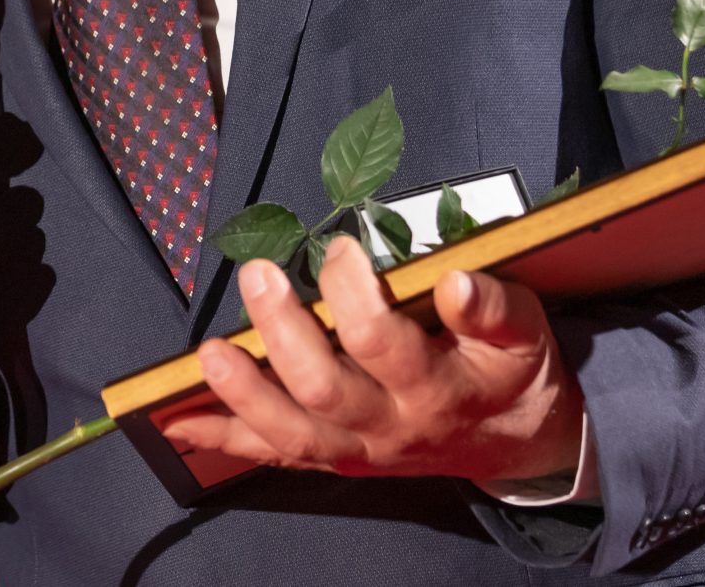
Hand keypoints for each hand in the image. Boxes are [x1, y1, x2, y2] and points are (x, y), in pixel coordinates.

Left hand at [162, 236, 584, 484]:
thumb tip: (457, 281)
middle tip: (260, 274)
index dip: (352, 294)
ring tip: (209, 351)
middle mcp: (392, 424)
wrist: (516, 442)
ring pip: (293, 431)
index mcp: (439, 387)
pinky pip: (276, 453)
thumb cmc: (512, 371)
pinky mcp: (338, 457)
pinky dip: (227, 435)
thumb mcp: (524, 333)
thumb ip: (494, 308)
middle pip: (325, 387)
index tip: (338, 247)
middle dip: (282, 330)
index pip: (383, 342)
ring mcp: (360, 447)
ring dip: (243, 391)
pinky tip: (179, 419)